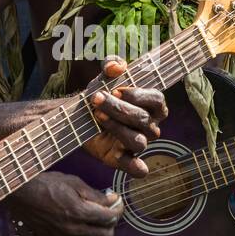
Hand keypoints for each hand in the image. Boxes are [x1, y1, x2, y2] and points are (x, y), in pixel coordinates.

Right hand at [7, 171, 124, 235]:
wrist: (20, 194)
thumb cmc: (45, 184)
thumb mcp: (74, 183)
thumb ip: (96, 195)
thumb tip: (112, 200)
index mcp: (79, 213)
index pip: (110, 218)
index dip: (118, 209)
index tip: (117, 201)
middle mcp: (72, 229)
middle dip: (111, 223)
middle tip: (108, 210)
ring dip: (93, 225)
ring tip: (85, 209)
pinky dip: (78, 228)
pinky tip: (70, 215)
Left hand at [81, 56, 166, 176]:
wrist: (78, 115)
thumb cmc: (99, 94)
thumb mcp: (103, 77)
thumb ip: (110, 66)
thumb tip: (116, 66)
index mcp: (152, 106)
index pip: (157, 100)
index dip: (138, 95)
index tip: (116, 89)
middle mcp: (149, 126)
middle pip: (143, 120)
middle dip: (119, 109)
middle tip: (97, 99)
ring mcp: (138, 143)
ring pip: (139, 142)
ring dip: (117, 128)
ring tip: (97, 116)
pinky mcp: (124, 159)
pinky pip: (137, 169)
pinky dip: (133, 167)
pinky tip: (118, 155)